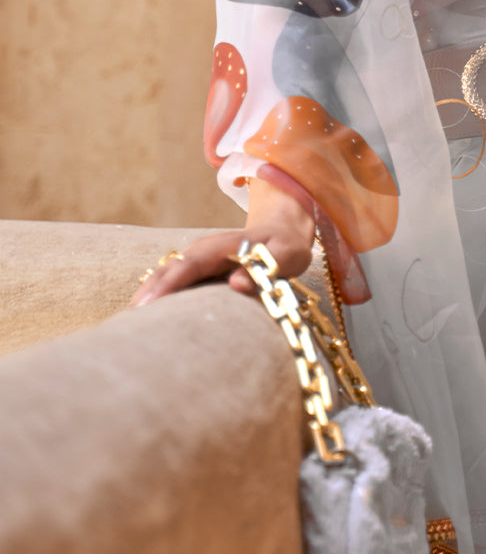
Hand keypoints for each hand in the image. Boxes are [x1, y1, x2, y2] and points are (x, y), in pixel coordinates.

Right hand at [129, 181, 314, 307]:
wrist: (282, 231)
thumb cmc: (286, 247)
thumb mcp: (287, 255)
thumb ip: (266, 266)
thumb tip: (237, 284)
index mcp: (224, 245)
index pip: (191, 264)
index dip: (170, 283)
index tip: (149, 304)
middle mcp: (205, 249)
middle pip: (170, 269)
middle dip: (150, 292)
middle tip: (130, 320)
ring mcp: (198, 257)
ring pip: (166, 273)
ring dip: (149, 294)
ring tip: (130, 322)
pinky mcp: (197, 268)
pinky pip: (172, 278)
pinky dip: (157, 293)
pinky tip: (145, 315)